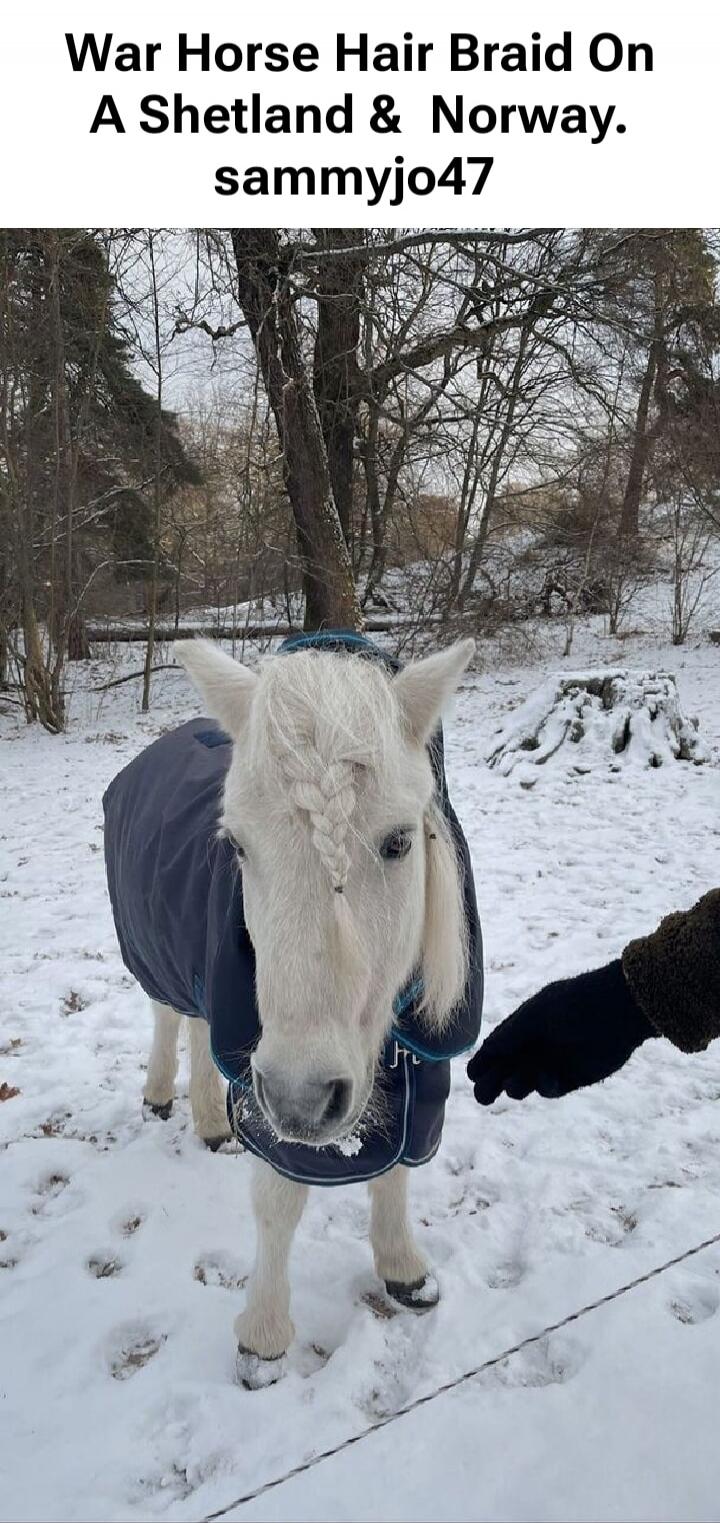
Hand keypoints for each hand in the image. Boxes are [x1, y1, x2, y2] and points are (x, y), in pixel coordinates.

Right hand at [467, 960, 653, 1103]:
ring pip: (521, 1084)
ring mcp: (550, 1063)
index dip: (481, 1063)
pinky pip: (548, 1090)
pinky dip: (544, 1087)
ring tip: (514, 1084)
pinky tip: (548, 1078)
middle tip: (485, 1096)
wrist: (617, 1011)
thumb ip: (510, 1034)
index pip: (493, 1049)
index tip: (475, 1074)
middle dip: (490, 1085)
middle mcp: (532, 1047)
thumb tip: (487, 1050)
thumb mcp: (535, 1014)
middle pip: (502, 1072)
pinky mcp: (570, 1079)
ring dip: (514, 1087)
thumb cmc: (573, 1004)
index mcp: (521, 1027)